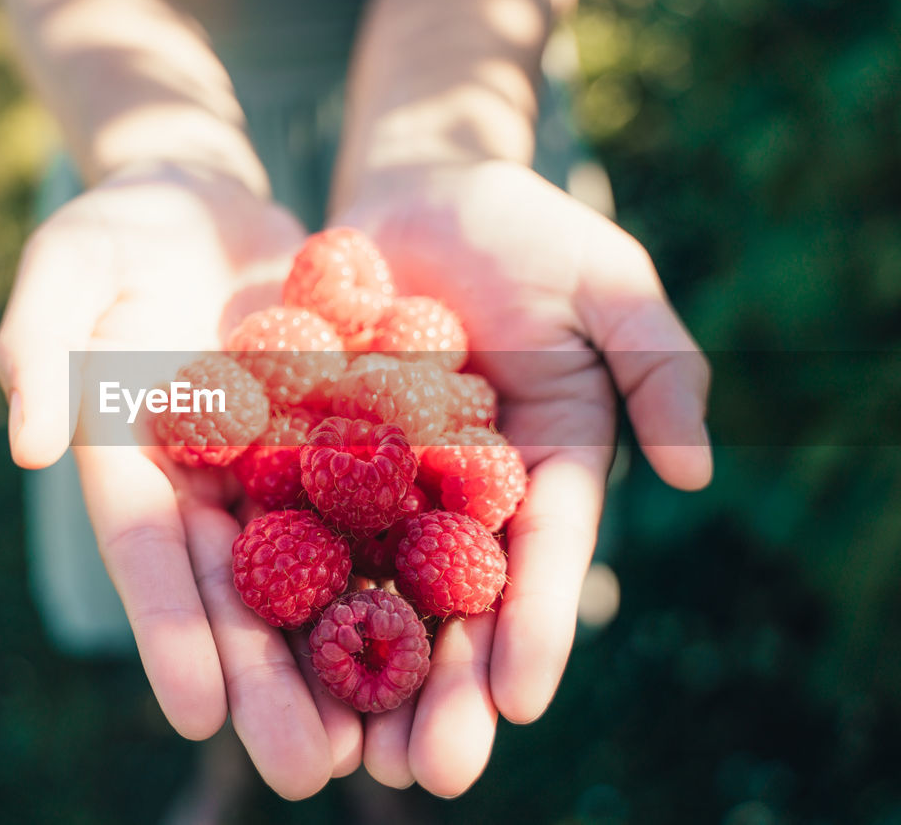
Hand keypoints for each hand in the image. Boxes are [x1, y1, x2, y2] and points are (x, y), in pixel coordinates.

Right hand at [0, 163, 362, 798]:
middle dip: (268, 681)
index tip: (198, 716)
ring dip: (349, 653)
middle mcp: (208, 486)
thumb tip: (28, 445)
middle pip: (238, 591)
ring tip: (385, 737)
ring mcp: (277, 468)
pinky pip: (383, 497)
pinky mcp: (343, 435)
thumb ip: (39, 345)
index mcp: (132, 465)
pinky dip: (412, 559)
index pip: (147, 558)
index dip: (172, 635)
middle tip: (308, 768)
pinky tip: (458, 620)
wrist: (205, 201)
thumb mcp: (65, 265)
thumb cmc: (117, 227)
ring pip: (317, 572)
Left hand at [335, 160, 711, 795]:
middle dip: (443, 688)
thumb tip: (696, 475)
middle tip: (425, 772)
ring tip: (345, 756)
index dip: (534, 628)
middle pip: (452, 602)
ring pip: (368, 589)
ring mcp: (378, 481)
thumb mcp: (604, 279)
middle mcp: (457, 492)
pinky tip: (260, 657)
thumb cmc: (519, 224)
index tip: (522, 702)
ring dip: (356, 676)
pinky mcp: (303, 454)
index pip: (540, 557)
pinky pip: (287, 527)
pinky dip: (277, 594)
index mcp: (539, 465)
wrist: (410, 189)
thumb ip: (658, 364)